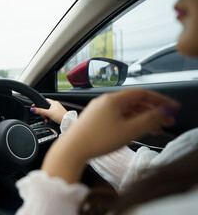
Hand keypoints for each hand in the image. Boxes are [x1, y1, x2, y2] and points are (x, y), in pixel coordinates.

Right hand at [30, 98, 66, 123]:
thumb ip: (40, 111)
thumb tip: (33, 109)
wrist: (67, 122)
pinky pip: (51, 114)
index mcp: (53, 102)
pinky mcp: (58, 114)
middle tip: (43, 116)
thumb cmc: (60, 116)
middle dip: (43, 113)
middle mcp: (55, 105)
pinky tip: (48, 120)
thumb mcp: (48, 113)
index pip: (44, 101)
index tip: (34, 107)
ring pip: (48, 112)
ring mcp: (57, 110)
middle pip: (45, 107)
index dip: (39, 104)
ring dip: (46, 116)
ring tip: (46, 120)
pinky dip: (49, 118)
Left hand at [41, 89, 179, 182]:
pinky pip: (116, 116)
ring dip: (141, 118)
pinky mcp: (94, 119)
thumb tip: (165, 111)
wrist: (71, 149)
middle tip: (165, 122)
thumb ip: (150, 120)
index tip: (172, 107)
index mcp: (113, 99)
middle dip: (152, 111)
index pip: (142, 94)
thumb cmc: (96, 139)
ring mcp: (98, 110)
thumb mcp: (129, 130)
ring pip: (125, 110)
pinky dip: (129, 122)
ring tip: (153, 130)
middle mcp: (105, 101)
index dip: (160, 100)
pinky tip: (134, 131)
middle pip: (134, 102)